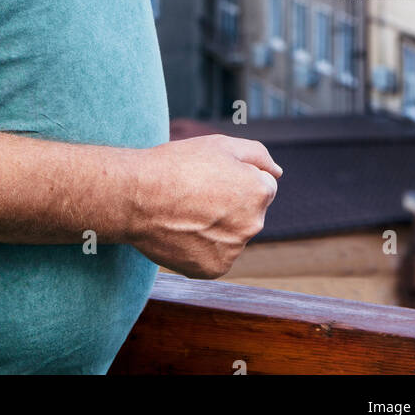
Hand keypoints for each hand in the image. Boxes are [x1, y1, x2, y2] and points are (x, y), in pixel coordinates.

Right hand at [127, 135, 281, 279]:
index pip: (261, 185)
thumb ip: (258, 155)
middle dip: (230, 203)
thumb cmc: (177, 165)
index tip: (210, 176)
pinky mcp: (213, 269)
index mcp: (259, 192)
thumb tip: (277, 173)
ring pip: (231, 235)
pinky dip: (202, 246)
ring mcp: (233, 251)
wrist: (137, 197)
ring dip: (216, 226)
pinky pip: (215, 255)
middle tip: (195, 192)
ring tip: (185, 212)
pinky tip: (183, 230)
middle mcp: (253, 225)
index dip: (235, 177)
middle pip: (247, 212)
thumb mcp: (220, 144)